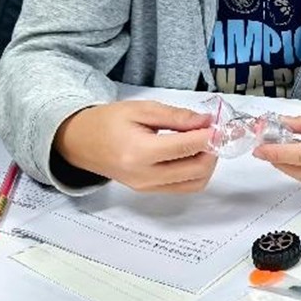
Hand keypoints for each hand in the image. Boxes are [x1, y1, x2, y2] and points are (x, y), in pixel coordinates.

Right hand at [53, 101, 216, 192]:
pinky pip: (182, 187)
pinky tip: (192, 154)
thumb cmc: (108, 121)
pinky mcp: (149, 191)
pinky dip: (195, 172)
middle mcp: (144, 176)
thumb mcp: (142, 109)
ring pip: (194, 183)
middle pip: (196, 170)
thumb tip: (206, 121)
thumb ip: (177, 116)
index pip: (187, 147)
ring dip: (207, 163)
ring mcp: (147, 187)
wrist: (80, 142)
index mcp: (140, 153)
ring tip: (203, 142)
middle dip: (213, 150)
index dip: (210, 135)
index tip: (220, 124)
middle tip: (214, 132)